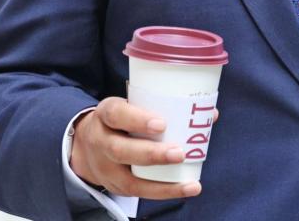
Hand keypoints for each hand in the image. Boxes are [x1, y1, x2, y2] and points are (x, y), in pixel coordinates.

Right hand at [69, 96, 217, 199]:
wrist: (87, 144)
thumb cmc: (122, 120)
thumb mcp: (132, 105)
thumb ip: (165, 106)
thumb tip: (211, 113)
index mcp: (106, 114)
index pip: (116, 114)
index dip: (137, 120)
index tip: (162, 124)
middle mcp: (101, 141)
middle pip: (120, 150)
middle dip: (151, 154)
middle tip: (179, 153)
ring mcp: (105, 167)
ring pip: (128, 180)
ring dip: (161, 184)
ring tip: (189, 184)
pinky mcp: (114, 186)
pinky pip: (137, 193)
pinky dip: (163, 193)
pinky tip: (185, 189)